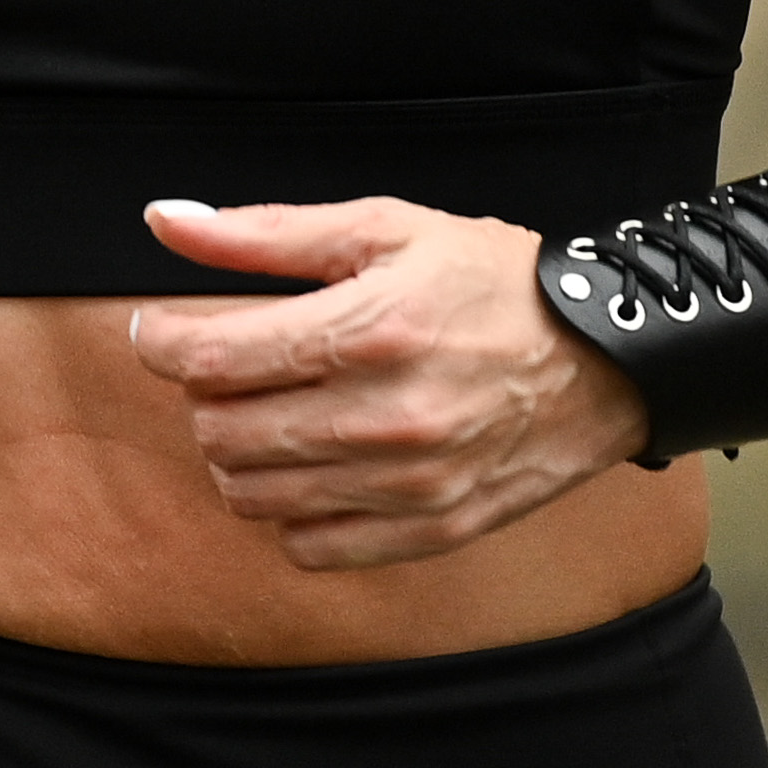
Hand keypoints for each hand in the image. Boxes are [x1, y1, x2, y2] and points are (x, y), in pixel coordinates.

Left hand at [122, 195, 653, 569]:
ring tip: (272, 412)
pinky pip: (308, 546)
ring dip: (238, 455)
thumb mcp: (384, 228)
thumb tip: (165, 221)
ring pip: (252, 497)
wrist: (607, 357)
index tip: (160, 330)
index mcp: (370, 330)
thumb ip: (265, 233)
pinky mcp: (429, 530)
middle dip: (204, 396)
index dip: (163, 343)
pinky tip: (314, 464)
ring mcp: (408, 485)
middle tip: (231, 367)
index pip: (214, 360)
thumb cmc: (491, 281)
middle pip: (222, 433)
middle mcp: (386, 417)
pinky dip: (289, 509)